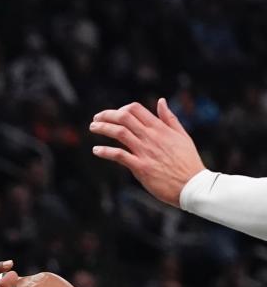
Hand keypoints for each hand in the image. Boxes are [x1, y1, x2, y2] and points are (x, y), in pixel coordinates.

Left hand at [89, 99, 205, 206]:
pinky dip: (105, 151)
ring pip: (120, 133)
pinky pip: (119, 155)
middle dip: (107, 115)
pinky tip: (96, 150)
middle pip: (124, 118)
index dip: (121, 109)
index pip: (136, 109)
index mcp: (161, 128)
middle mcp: (151, 137)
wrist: (193, 185)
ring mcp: (145, 151)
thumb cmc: (188, 162)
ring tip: (93, 128)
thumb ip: (169, 118)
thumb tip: (161, 101)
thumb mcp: (182, 135)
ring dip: (103, 128)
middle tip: (96, 119)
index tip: (113, 114)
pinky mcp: (141, 167)